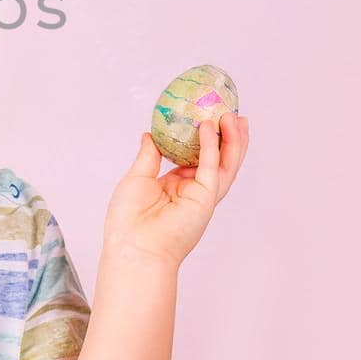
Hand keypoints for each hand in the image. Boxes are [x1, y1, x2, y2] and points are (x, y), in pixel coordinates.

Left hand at [101, 114, 249, 266]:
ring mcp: (201, 195)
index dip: (205, 139)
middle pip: (218, 159)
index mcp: (174, 186)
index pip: (196, 158)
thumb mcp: (136, 177)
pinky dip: (212, 147)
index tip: (208, 118)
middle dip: (228, 138)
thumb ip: (149, 155)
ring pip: (224, 164)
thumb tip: (150, 134)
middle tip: (232, 114)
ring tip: (232, 117)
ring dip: (231, 140)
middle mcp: (192, 190)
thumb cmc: (127, 219)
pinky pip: (211, 168)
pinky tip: (210, 128)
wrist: (133, 246)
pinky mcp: (205, 199)